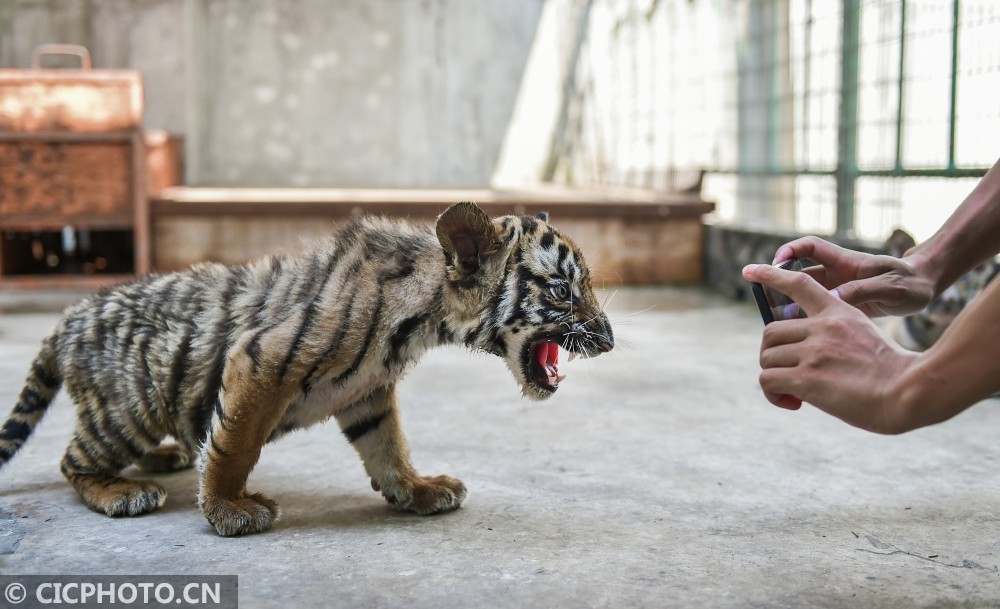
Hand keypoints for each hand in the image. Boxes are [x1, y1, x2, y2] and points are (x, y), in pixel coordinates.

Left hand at [743, 263, 919, 433]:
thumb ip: (833, 337)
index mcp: (838, 313)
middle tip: (790, 374)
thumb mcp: (863, 337)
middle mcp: (822, 327)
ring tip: (793, 393)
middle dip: (774, 354)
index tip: (750, 270)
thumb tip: (805, 356)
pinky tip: (792, 403)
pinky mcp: (807, 377)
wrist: (909, 393)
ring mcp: (814, 351)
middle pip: (770, 332)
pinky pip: (768, 381)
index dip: (771, 275)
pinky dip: (773, 394)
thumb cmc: (893, 373)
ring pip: (767, 358)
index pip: (798, 283)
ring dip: (774, 376)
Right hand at [772, 236, 935, 316]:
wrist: (924, 290)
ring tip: (773, 323)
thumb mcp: (890, 287)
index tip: (775, 263)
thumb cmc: (911, 283)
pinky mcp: (841, 309)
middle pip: (798, 276)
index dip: (789, 251)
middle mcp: (836, 275)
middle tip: (761, 299)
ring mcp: (837, 291)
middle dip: (777, 285)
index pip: (809, 247)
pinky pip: (814, 313)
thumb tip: (832, 297)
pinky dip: (803, 323)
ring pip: (803, 297)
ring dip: (788, 308)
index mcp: (845, 262)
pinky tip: (796, 338)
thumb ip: (861, 291)